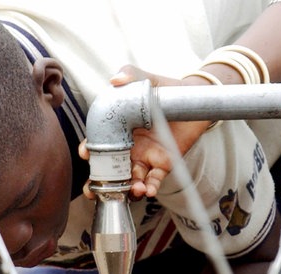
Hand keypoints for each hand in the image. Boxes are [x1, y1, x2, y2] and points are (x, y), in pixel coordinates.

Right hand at [79, 65, 212, 200]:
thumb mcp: (146, 81)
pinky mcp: (163, 164)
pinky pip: (153, 180)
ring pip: (129, 179)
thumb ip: (130, 76)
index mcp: (117, 130)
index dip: (89, 150)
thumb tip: (115, 80)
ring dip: (126, 188)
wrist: (193, 97)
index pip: (98, 144)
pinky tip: (148, 191)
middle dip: (98, 183)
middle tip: (95, 190)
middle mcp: (127, 147)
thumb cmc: (164, 89)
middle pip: (107, 170)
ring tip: (132, 189)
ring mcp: (144, 157)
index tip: (86, 153)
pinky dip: (150, 188)